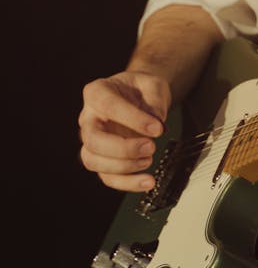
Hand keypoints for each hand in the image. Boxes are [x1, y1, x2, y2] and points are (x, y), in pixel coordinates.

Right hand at [78, 71, 170, 191]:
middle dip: (123, 148)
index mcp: (97, 92)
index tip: (158, 128)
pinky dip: (127, 183)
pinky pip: (107, 177)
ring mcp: (92, 141)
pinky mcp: (102, 159)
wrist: (140, 97)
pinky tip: (148, 181)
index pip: (108, 106)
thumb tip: (157, 121)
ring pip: (93, 161)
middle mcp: (88, 118)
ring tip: (149, 160)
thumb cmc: (142, 89)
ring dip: (123, 167)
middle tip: (151, 146)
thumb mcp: (153, 84)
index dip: (132, 119)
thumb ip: (155, 100)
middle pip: (93, 140)